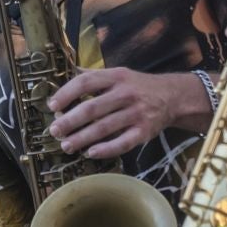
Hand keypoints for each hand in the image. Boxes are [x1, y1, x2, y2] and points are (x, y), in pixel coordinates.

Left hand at [48, 68, 196, 159]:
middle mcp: (126, 94)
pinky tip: (91, 153)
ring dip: (82, 138)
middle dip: (70, 121)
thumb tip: (66, 73)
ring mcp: (136, 113)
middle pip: (92, 108)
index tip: (53, 106)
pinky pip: (123, 143)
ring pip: (104, 127)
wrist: (173, 97)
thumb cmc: (138, 86)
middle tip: (55, 130)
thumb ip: (94, 76)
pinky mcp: (144, 131)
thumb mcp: (119, 74)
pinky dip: (106, 149)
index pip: (86, 82)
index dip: (66, 94)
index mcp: (116, 76)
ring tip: (66, 145)